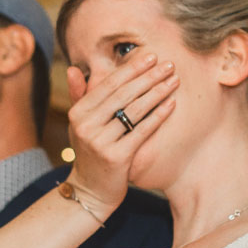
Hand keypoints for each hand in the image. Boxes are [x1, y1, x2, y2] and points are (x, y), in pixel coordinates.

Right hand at [63, 52, 178, 212]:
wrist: (90, 191)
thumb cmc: (90, 153)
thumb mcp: (79, 125)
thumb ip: (79, 96)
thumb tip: (74, 69)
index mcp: (78, 113)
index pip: (108, 85)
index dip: (131, 69)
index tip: (150, 57)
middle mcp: (86, 126)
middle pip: (123, 94)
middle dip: (148, 77)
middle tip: (169, 64)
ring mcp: (100, 142)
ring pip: (134, 111)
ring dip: (157, 92)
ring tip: (173, 80)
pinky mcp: (117, 157)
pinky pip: (141, 131)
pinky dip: (158, 116)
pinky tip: (171, 104)